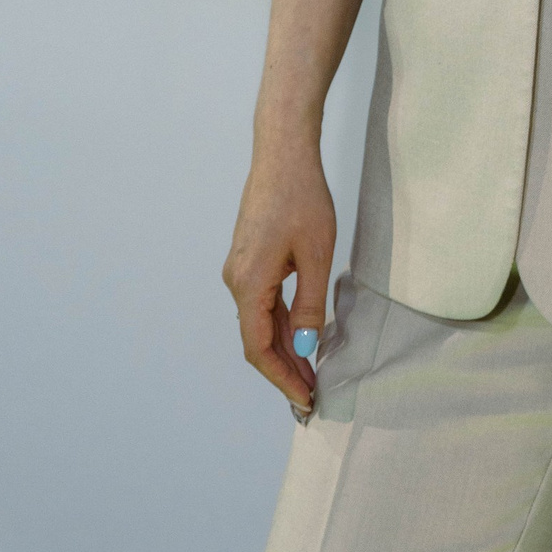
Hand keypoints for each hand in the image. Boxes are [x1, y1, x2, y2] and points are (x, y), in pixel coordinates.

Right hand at [222, 130, 336, 412]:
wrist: (282, 152)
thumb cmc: (302, 197)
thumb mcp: (315, 253)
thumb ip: (309, 303)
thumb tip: (306, 346)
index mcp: (248, 284)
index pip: (259, 349)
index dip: (282, 379)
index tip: (305, 400)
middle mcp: (236, 281)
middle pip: (258, 340)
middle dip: (284, 370)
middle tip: (312, 396)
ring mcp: (240, 269)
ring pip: (260, 322)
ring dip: (284, 349)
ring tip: (311, 374)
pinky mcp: (249, 258)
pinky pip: (263, 302)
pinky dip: (281, 325)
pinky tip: (301, 337)